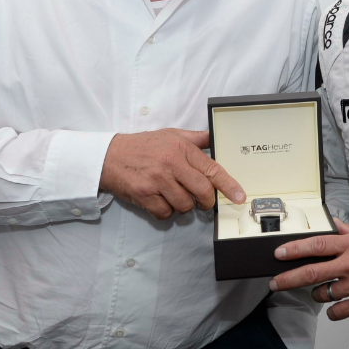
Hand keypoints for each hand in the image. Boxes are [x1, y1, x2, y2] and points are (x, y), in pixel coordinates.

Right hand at [99, 129, 244, 219]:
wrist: (109, 156)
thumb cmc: (143, 146)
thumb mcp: (171, 135)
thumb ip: (195, 138)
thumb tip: (215, 137)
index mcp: (181, 148)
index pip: (212, 169)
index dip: (228, 185)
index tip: (239, 196)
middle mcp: (171, 163)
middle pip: (202, 191)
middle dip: (207, 202)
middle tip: (204, 202)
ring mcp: (157, 181)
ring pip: (184, 205)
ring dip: (183, 205)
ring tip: (174, 195)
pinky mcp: (144, 195)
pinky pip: (165, 213)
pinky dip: (166, 211)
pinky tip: (160, 200)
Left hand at [269, 219, 348, 319]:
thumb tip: (334, 224)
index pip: (317, 245)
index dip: (295, 249)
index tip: (279, 253)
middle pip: (312, 272)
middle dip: (288, 278)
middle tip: (275, 281)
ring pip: (322, 294)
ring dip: (316, 293)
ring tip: (321, 290)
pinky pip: (337, 311)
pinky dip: (333, 311)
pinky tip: (335, 306)